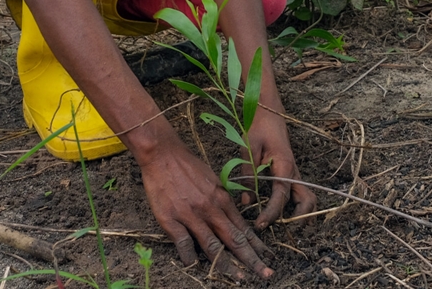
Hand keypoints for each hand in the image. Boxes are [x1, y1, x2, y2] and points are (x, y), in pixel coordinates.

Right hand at [138, 139, 275, 279]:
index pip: (243, 228)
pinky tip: (193, 265)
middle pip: (234, 240)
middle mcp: (210, 209)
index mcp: (221, 199)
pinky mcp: (171, 220)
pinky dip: (189, 257)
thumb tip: (233, 217)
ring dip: (227, 265)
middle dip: (252, 259)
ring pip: (212, 246)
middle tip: (266, 274)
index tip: (267, 258)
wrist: (163, 155)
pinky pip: (184, 244)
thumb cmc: (188, 166)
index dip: (256, 245)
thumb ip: (222, 200)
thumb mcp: (213, 180)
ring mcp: (191, 216)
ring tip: (239, 278)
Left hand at [240, 109, 316, 228]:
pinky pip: (296, 193)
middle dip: (297, 218)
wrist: (268, 110)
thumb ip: (248, 174)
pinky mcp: (289, 173)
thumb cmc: (258, 126)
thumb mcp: (249, 148)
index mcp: (284, 166)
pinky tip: (272, 208)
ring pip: (305, 198)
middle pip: (307, 202)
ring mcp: (294, 173)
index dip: (271, 213)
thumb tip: (246, 202)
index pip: (281, 196)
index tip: (260, 225)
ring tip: (275, 221)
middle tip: (274, 226)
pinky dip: (291, 204)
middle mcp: (294, 172)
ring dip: (297, 213)